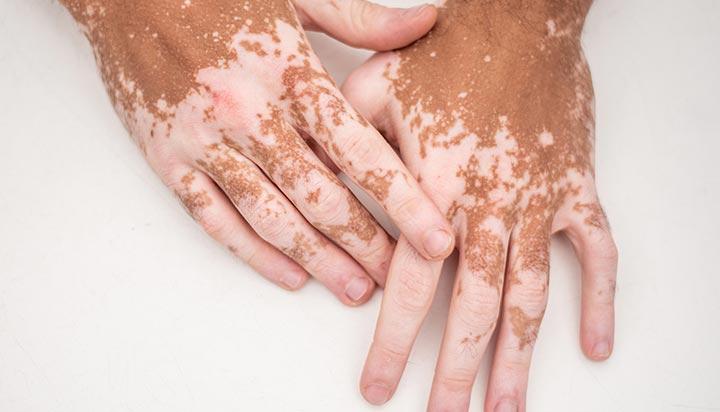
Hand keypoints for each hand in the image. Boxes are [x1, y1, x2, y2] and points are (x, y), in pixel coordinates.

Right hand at [60, 0, 455, 304]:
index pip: (360, 152)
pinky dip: (254, 253)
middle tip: (398, 277)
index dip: (404, 202)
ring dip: (318, 260)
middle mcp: (249, 114)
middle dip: (365, 244)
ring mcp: (205, 142)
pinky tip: (290, 274)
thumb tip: (427, 20)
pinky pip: (216, 219)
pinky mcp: (169, 160)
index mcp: (289, 72)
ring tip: (354, 289)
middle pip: (320, 197)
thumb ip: (363, 19)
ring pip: (271, 217)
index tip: (437, 240)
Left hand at [344, 0, 617, 408]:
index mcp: (435, 188)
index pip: (409, 285)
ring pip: (531, 297)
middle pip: (472, 308)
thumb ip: (349, 151)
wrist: (521, 18)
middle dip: (456, 372)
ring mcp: (540, 202)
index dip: (393, 343)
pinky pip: (598, 255)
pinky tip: (594, 346)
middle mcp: (489, 206)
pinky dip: (601, 302)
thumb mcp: (373, 90)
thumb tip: (325, 195)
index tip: (379, 390)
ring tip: (506, 410)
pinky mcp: (578, 190)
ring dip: (519, 360)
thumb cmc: (446, 50)